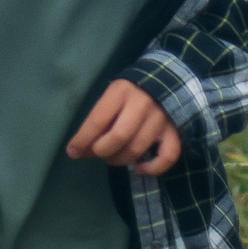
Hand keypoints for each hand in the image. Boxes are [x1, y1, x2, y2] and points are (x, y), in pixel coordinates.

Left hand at [67, 80, 181, 175]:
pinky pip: (167, 157)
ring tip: (113, 157)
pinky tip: (139, 169)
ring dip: (120, 160)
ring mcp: (160, 119)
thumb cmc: (129, 91)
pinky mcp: (174, 132)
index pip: (98, 119)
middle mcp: (142, 104)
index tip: (72, 152)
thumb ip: (98, 119)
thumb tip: (78, 149)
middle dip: (102, 151)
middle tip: (97, 153)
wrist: (164, 79)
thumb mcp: (110, 96)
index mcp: (120, 91)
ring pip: (138, 149)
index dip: (83, 139)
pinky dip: (152, 168)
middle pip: (119, 136)